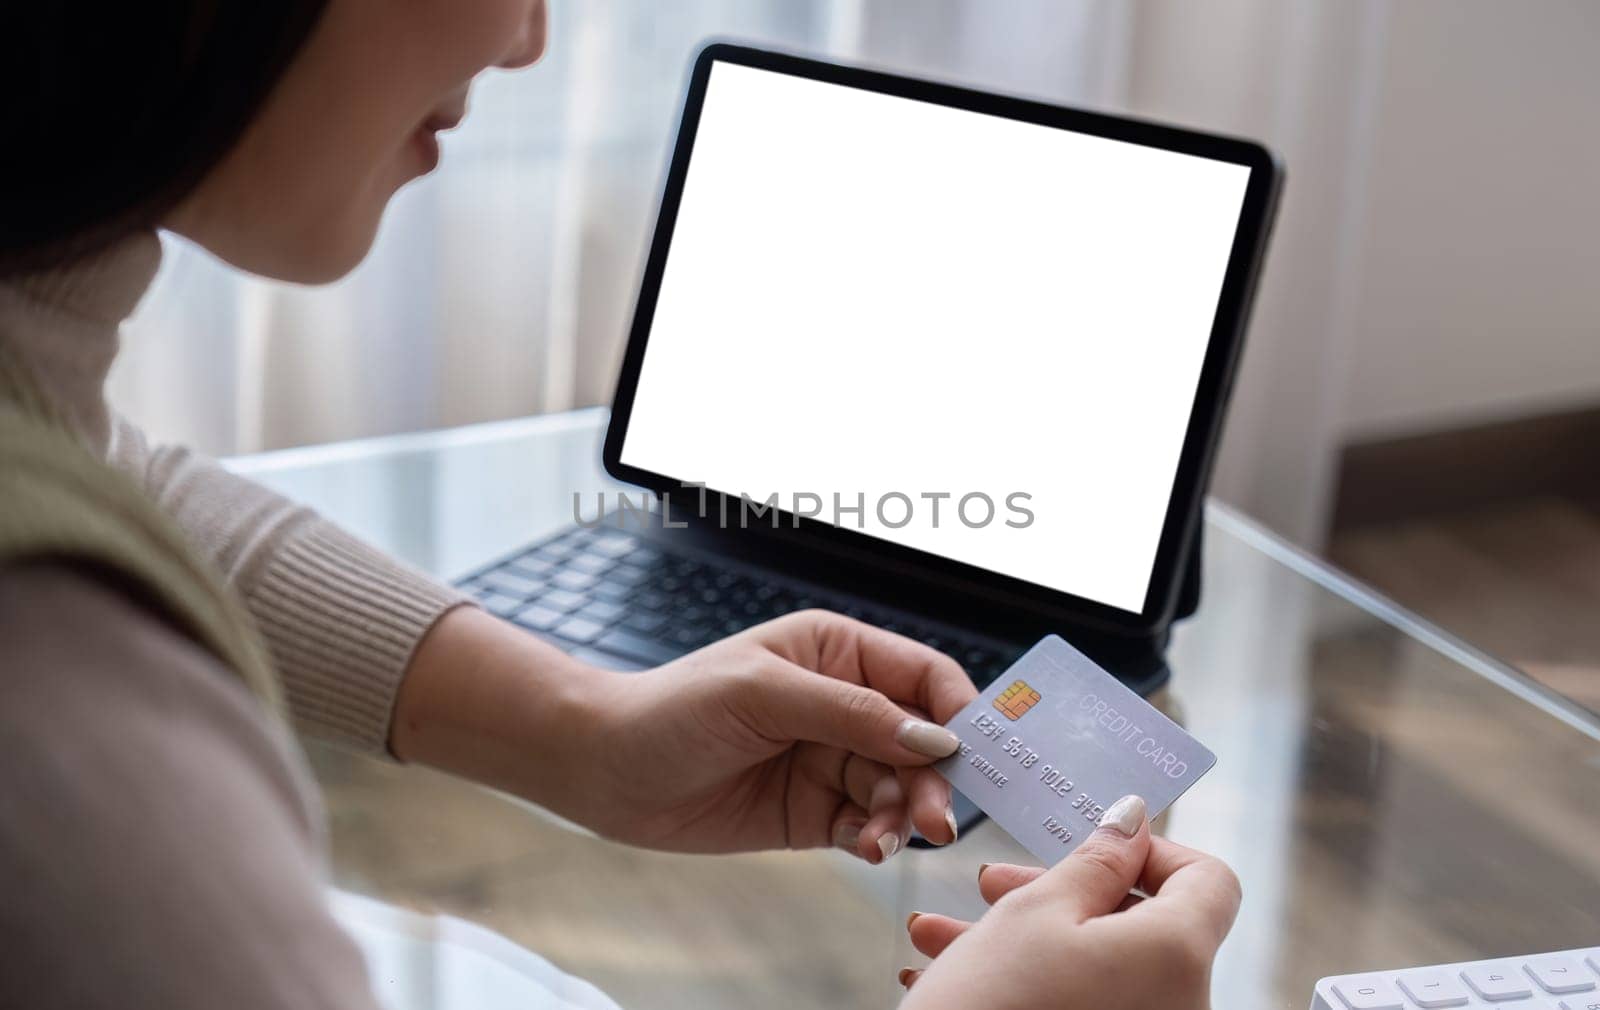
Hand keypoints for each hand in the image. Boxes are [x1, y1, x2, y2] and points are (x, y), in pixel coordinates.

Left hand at [564, 609, 977, 857]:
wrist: (606, 770)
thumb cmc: (675, 709)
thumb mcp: (763, 695)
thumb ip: (851, 713)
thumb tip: (933, 737)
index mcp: (836, 651)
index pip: (923, 674)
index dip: (957, 710)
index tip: (973, 752)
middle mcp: (843, 703)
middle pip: (922, 739)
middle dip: (935, 777)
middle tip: (937, 820)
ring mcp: (831, 758)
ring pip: (900, 787)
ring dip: (905, 815)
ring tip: (885, 839)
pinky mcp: (814, 810)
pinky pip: (868, 824)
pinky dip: (877, 837)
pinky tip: (866, 848)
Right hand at [898, 796, 1240, 1009]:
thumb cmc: (992, 1005)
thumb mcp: (1036, 911)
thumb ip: (1095, 860)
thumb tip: (1133, 822)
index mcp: (1178, 956)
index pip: (1208, 881)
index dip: (1152, 850)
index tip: (1092, 846)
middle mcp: (1181, 1005)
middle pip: (1140, 926)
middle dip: (1059, 895)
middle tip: (992, 883)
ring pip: (1098, 968)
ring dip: (1025, 941)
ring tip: (943, 933)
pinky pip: (1083, 1005)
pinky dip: (1034, 986)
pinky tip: (953, 972)